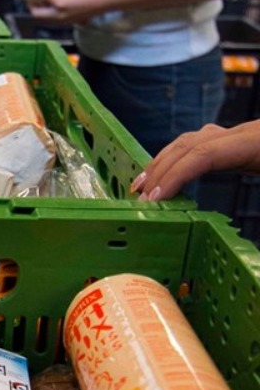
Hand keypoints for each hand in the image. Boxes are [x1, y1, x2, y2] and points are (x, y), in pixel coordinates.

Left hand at [28, 0, 109, 23]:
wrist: (105, 1)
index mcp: (59, 4)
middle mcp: (58, 16)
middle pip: (38, 15)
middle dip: (32, 6)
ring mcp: (64, 21)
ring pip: (45, 19)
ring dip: (40, 11)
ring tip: (40, 1)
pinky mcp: (69, 22)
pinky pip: (53, 20)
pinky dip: (49, 14)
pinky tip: (52, 5)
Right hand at [130, 121, 259, 200]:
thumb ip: (256, 212)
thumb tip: (252, 256)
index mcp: (255, 143)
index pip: (204, 154)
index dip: (174, 175)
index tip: (155, 200)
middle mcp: (244, 133)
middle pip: (189, 145)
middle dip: (159, 171)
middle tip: (141, 199)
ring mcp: (240, 134)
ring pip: (189, 141)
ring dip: (161, 163)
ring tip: (143, 186)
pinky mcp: (240, 141)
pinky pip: (200, 144)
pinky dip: (177, 159)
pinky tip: (167, 174)